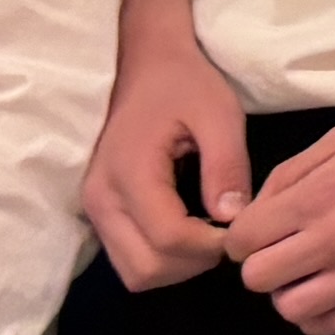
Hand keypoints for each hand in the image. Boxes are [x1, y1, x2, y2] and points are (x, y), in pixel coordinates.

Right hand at [85, 0, 253, 290]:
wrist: (145, 63)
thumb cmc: (184, 84)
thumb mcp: (219, 113)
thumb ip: (227, 164)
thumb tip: (233, 217)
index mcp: (129, 172)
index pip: (168, 239)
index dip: (210, 246)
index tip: (240, 226)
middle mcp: (100, 199)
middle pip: (145, 269)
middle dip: (192, 263)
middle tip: (226, 235)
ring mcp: (94, 208)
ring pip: (134, 271)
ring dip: (177, 266)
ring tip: (209, 233)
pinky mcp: (99, 212)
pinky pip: (128, 256)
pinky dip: (161, 257)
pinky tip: (190, 229)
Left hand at [223, 105, 334, 334]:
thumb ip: (288, 176)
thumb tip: (254, 215)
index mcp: (315, 197)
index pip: (241, 241)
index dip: (243, 236)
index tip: (260, 232)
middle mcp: (334, 240)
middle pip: (258, 280)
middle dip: (263, 264)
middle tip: (285, 251)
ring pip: (291, 310)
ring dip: (291, 293)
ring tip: (309, 275)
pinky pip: (334, 326)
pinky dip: (321, 315)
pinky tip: (333, 291)